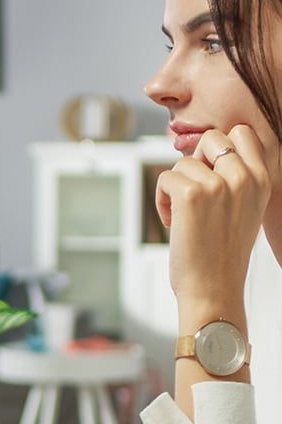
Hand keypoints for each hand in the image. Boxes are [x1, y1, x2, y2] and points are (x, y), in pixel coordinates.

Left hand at [155, 126, 269, 324]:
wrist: (213, 289)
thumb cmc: (221, 254)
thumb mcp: (244, 209)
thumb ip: (234, 179)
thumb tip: (204, 153)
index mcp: (262, 180)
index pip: (240, 134)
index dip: (217, 149)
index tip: (209, 175)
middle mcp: (244, 178)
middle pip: (211, 138)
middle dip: (195, 162)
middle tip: (193, 194)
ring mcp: (219, 184)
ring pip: (183, 162)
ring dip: (175, 187)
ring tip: (184, 217)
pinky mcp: (191, 194)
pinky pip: (164, 178)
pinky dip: (161, 200)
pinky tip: (173, 223)